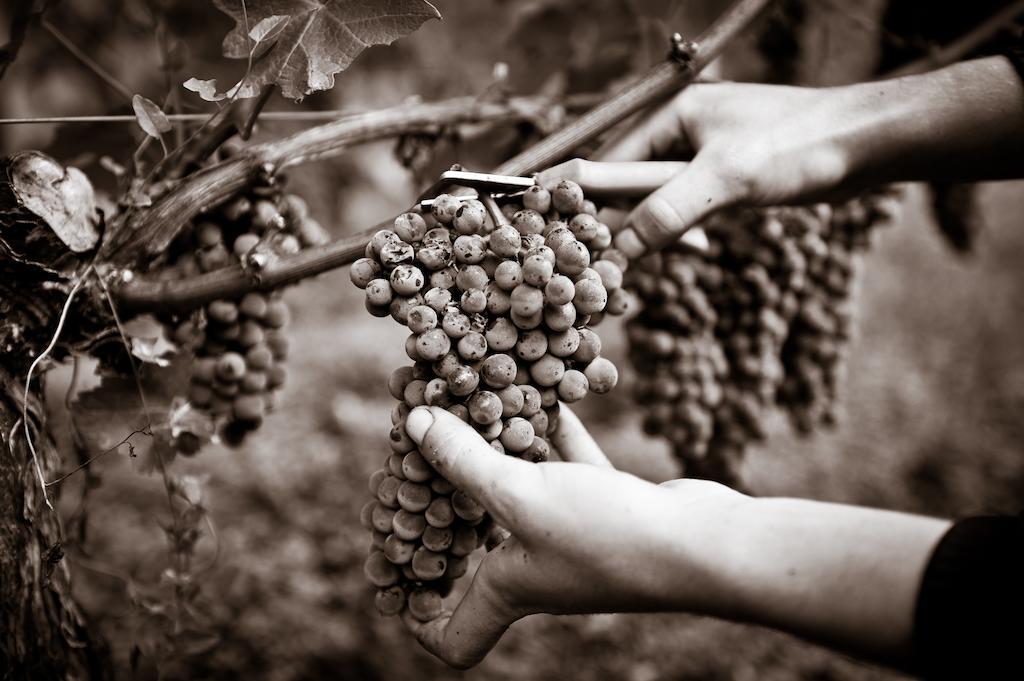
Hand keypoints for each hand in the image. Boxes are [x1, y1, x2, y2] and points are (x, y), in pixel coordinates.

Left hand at [400, 404, 746, 668]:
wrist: (705, 544)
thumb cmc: (604, 536)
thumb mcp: (519, 496)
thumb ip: (463, 461)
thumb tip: (414, 423)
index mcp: (507, 590)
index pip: (450, 636)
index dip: (417, 614)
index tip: (395, 575)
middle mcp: (536, 568)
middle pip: (477, 548)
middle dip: (449, 502)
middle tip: (423, 458)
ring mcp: (574, 536)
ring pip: (523, 493)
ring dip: (499, 450)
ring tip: (471, 403)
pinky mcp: (610, 505)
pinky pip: (567, 464)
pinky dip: (553, 431)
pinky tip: (543, 388)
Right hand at [538, 57, 1023, 257]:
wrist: (868, 143)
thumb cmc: (800, 144)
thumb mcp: (728, 178)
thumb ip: (668, 211)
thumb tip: (619, 251)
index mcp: (671, 118)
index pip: (608, 165)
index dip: (584, 204)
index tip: (560, 241)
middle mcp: (681, 135)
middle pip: (628, 188)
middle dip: (619, 228)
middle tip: (604, 271)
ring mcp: (704, 158)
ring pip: (657, 204)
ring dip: (654, 235)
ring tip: (656, 262)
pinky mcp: (726, 180)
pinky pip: (686, 210)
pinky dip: (683, 232)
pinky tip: (695, 248)